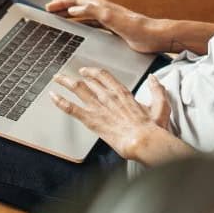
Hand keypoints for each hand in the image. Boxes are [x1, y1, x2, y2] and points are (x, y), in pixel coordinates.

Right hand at [45, 0, 163, 53]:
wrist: (156, 37)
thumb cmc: (138, 28)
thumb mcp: (112, 19)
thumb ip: (93, 12)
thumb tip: (73, 10)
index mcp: (102, 6)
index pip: (77, 0)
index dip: (62, 3)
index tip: (48, 7)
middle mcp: (105, 10)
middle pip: (79, 5)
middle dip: (63, 7)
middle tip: (49, 12)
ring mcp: (109, 20)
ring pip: (85, 15)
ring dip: (71, 16)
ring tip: (59, 20)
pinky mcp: (114, 29)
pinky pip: (93, 25)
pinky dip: (82, 25)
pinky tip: (79, 31)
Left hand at [50, 67, 171, 160]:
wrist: (142, 141)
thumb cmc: (151, 127)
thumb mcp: (160, 106)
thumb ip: (157, 90)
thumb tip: (154, 79)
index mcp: (122, 92)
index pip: (104, 76)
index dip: (93, 72)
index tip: (86, 71)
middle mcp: (108, 96)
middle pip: (88, 80)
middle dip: (76, 76)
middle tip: (67, 75)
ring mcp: (99, 107)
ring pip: (78, 89)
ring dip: (65, 82)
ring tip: (57, 78)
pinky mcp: (92, 120)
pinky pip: (72, 108)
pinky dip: (60, 101)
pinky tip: (53, 96)